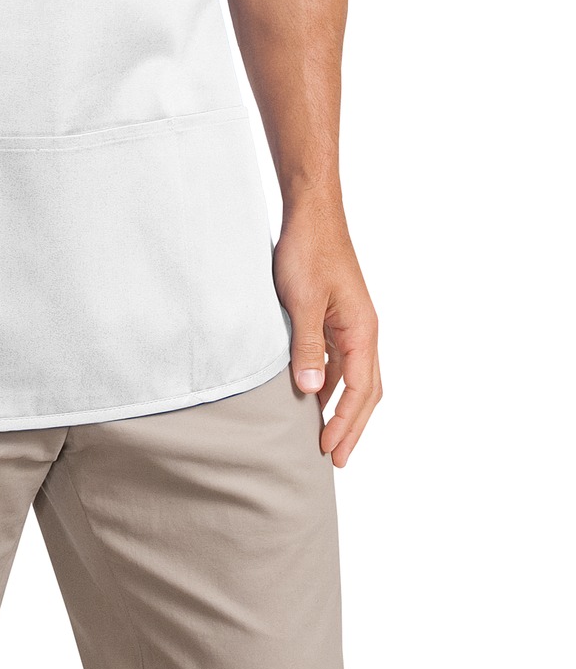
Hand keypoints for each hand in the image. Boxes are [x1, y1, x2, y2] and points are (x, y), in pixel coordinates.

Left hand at [273, 197, 380, 466]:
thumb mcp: (302, 301)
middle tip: (334, 457)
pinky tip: (311, 392)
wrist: (311, 211)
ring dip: (340, 405)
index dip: (346, 423)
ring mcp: (351, 322)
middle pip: (365, 390)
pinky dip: (329, 381)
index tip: (331, 451)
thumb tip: (310, 392)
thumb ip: (306, 347)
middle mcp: (363, 330)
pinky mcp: (336, 314)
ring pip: (353, 375)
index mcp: (362, 331)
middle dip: (351, 425)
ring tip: (323, 434)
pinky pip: (338, 358)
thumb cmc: (309, 250)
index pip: (360, 391)